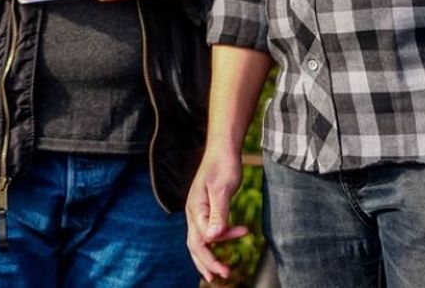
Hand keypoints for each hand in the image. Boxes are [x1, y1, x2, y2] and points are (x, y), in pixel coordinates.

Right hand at [185, 145, 249, 282]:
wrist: (223, 148)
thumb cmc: (223, 165)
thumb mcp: (223, 189)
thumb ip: (218, 214)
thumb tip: (213, 237)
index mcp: (194, 209)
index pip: (201, 239)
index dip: (214, 255)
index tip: (228, 265)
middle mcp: (193, 212)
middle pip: (195, 244)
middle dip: (208, 263)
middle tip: (223, 275)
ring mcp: (199, 210)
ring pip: (200, 239)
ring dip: (211, 255)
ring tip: (224, 269)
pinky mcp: (207, 208)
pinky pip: (208, 230)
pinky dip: (217, 240)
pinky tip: (231, 238)